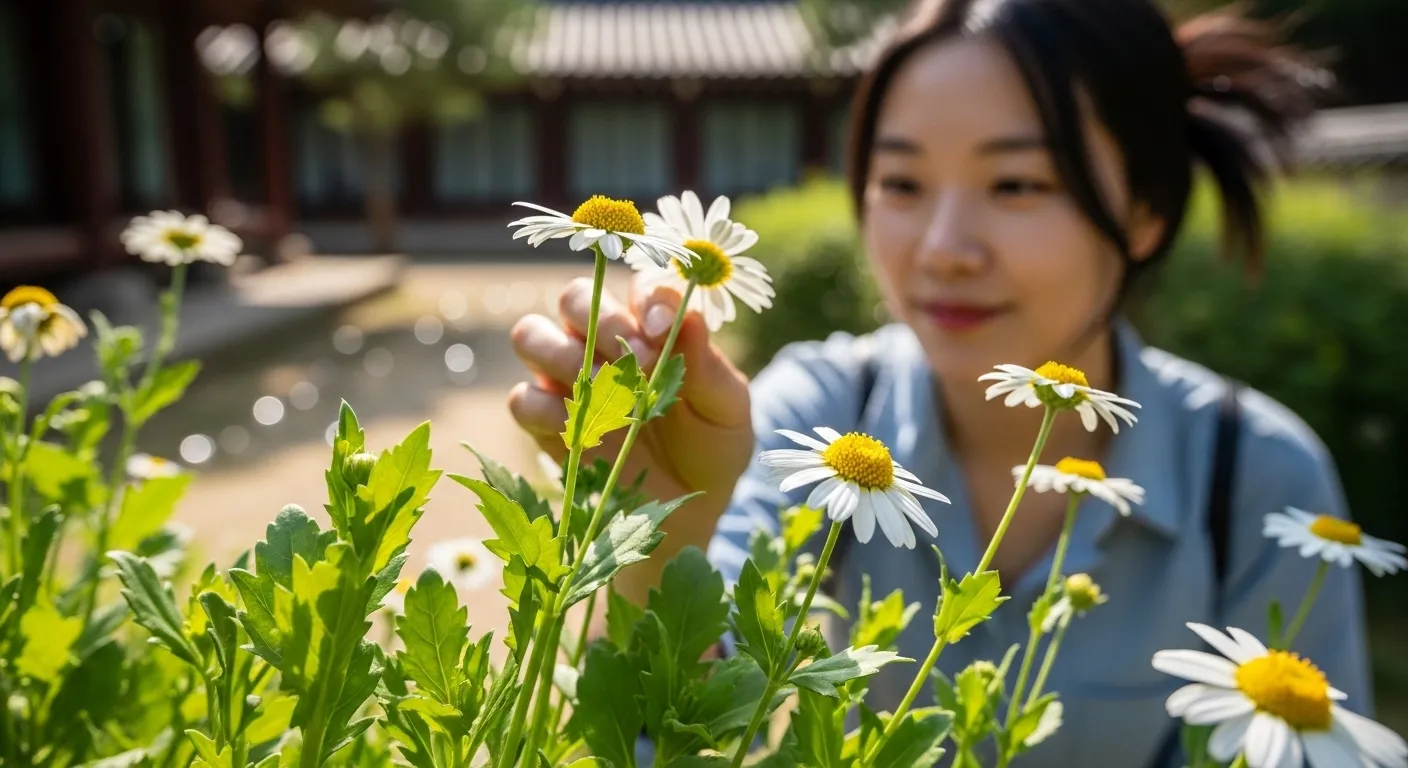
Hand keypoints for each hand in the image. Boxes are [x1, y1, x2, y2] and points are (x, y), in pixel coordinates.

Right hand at [508, 273, 754, 519]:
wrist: (688, 508)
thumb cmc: (713, 447)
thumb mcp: (728, 411)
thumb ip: (710, 367)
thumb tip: (688, 318)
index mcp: (651, 326)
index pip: (640, 287)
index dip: (647, 300)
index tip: (662, 329)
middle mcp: (602, 340)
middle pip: (575, 298)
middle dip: (603, 323)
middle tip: (636, 362)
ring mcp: (567, 378)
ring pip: (532, 335)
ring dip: (563, 355)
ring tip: (603, 391)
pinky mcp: (544, 422)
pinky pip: (522, 399)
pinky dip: (544, 408)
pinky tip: (580, 427)